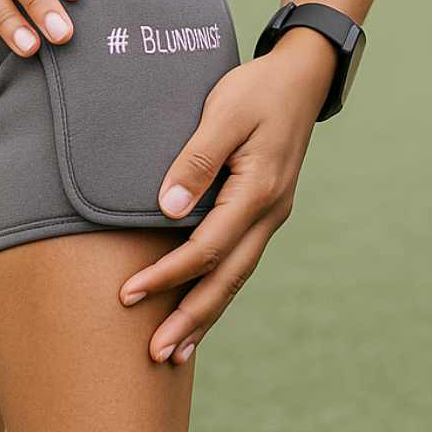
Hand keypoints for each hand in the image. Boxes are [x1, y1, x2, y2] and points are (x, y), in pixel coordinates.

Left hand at [118, 26, 338, 363]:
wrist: (302, 76)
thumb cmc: (258, 88)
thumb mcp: (224, 112)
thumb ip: (197, 159)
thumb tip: (166, 210)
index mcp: (257, 191)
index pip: (205, 248)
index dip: (166, 275)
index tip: (129, 294)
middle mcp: (268, 212)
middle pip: (226, 279)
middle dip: (190, 318)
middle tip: (155, 355)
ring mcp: (270, 213)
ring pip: (237, 275)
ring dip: (206, 313)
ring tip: (177, 350)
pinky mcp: (264, 207)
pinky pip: (239, 258)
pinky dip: (219, 288)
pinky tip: (202, 305)